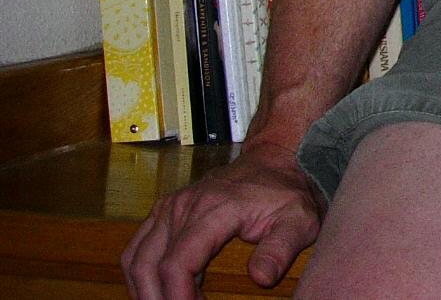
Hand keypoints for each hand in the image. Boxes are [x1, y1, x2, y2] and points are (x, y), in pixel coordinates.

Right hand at [121, 139, 321, 299]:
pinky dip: (141, 274)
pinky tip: (160, 291)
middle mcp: (184, 206)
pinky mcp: (164, 210)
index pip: (178, 263)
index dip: (177, 297)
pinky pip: (137, 248)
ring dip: (145, 291)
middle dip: (158, 299)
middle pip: (149, 266)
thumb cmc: (286, 193)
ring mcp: (170, 206)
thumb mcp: (299, 219)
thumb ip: (281, 249)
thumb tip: (261, 278)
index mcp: (214, 209)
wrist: (275, 160)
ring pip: (135, 259)